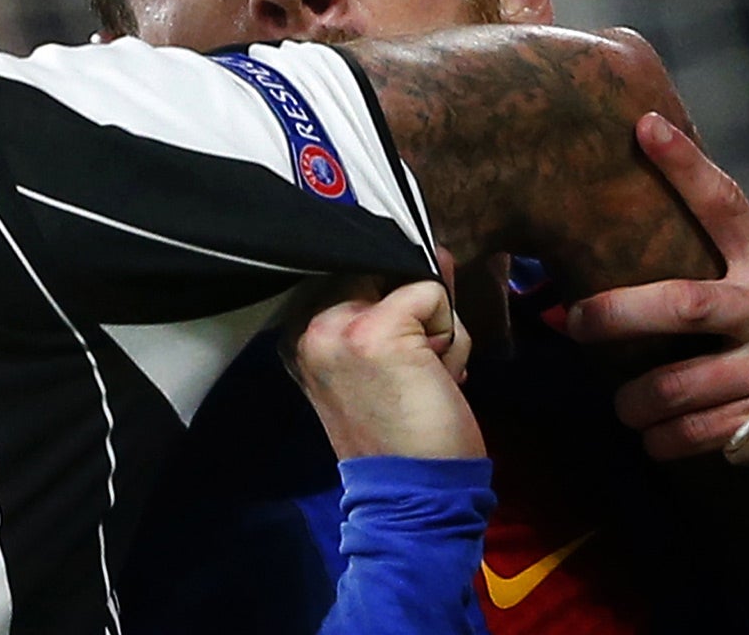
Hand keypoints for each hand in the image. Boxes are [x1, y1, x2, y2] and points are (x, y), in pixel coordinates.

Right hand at [286, 256, 482, 460]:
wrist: (410, 495)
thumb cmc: (400, 433)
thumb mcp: (370, 365)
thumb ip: (380, 310)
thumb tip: (432, 254)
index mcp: (297, 331)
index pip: (350, 268)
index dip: (390, 294)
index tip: (403, 348)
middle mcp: (308, 322)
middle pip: (380, 264)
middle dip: (418, 308)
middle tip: (416, 368)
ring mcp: (339, 324)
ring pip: (412, 278)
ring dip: (438, 326)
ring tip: (425, 377)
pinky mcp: (379, 328)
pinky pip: (433, 293)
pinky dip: (451, 335)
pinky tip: (439, 376)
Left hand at [565, 112, 748, 458]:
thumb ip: (716, 262)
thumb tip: (623, 234)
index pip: (724, 205)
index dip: (685, 165)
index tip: (645, 127)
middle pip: (681, 305)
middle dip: (617, 314)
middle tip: (575, 321)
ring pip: (677, 384)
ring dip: (634, 399)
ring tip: (622, 403)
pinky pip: (698, 433)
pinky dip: (665, 440)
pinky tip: (654, 437)